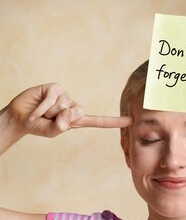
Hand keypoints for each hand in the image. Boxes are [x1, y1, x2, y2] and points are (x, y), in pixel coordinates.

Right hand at [6, 83, 131, 137]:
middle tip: (49, 119)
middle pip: (79, 112)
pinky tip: (37, 109)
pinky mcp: (55, 87)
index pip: (98, 121)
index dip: (114, 121)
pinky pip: (53, 99)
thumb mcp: (52, 131)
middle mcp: (73, 106)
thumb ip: (61, 126)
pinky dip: (42, 108)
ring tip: (42, 112)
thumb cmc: (39, 125)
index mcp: (77, 119)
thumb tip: (67, 115)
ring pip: (64, 106)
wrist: (20, 118)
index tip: (131, 121)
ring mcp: (65, 95)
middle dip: (61, 118)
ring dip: (49, 113)